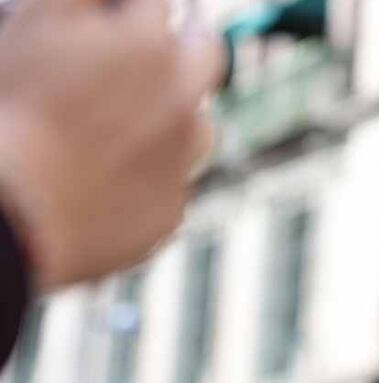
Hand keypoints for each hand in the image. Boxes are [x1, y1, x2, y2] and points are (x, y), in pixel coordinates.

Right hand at [0, 0, 222, 288]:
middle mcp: (184, 102)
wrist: (20, 207)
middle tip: (160, 50)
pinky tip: (112, 178)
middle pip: (205, 57)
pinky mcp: (170, 211)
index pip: (159, 7)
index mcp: (152, 46)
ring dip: (179, 119)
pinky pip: (171, 186)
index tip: (127, 14)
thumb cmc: (18, 110)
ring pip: (200, 129)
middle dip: (187, 45)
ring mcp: (183, 161)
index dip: (136, 10)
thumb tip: (110, 1)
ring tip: (139, 122)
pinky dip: (150, 178)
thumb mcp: (39, 24)